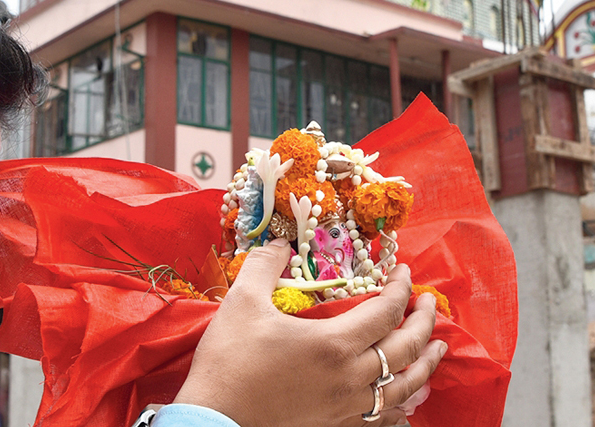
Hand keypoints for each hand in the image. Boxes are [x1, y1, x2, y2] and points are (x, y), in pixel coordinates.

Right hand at [173, 237, 445, 426]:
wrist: (216, 420)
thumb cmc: (229, 361)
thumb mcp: (241, 303)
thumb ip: (263, 266)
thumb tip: (279, 244)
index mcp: (334, 342)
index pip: (386, 311)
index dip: (401, 289)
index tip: (405, 273)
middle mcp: (351, 377)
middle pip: (405, 348)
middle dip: (424, 323)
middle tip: (430, 305)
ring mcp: (347, 407)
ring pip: (404, 388)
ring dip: (426, 365)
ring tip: (437, 351)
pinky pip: (385, 419)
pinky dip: (404, 406)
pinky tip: (408, 401)